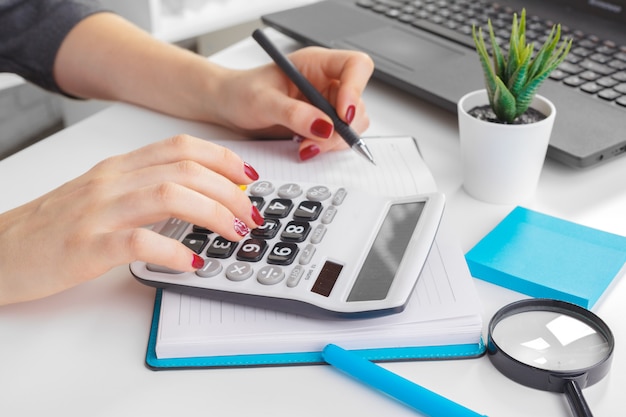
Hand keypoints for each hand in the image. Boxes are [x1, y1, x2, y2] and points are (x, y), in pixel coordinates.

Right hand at [0, 135, 262, 304]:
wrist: (0, 251)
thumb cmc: (53, 225)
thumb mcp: (102, 194)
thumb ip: (145, 189)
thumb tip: (200, 198)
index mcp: (119, 167)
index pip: (181, 147)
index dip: (222, 158)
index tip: (247, 176)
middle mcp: (112, 181)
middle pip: (186, 169)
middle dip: (229, 191)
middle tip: (250, 214)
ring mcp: (99, 211)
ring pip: (170, 195)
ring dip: (213, 214)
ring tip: (234, 233)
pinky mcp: (86, 245)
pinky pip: (139, 240)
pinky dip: (173, 251)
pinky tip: (191, 262)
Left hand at [213, 46, 373, 159]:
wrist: (227, 108)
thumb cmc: (240, 92)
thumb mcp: (263, 101)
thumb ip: (293, 113)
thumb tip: (323, 126)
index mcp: (316, 64)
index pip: (355, 67)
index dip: (355, 89)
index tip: (343, 114)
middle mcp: (325, 83)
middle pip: (357, 103)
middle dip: (341, 127)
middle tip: (316, 140)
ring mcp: (325, 105)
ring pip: (351, 125)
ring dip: (333, 141)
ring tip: (304, 147)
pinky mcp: (320, 125)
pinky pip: (337, 138)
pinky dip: (325, 147)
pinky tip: (304, 147)